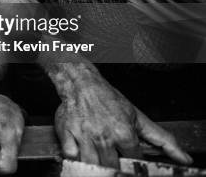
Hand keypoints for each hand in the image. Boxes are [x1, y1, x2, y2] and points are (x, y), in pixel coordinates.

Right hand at [55, 72, 191, 167]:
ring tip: (99, 155)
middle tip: (113, 157)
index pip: (134, 162)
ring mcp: (84, 137)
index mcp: (124, 133)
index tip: (131, 161)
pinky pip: (71, 156)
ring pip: (92, 165)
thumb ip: (162, 139)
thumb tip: (184, 158)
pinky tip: (82, 151)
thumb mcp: (137, 116)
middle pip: (112, 168)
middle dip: (115, 166)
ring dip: (96, 164)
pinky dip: (76, 157)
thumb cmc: (107, 98)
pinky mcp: (66, 134)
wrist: (80, 82)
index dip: (134, 164)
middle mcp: (104, 137)